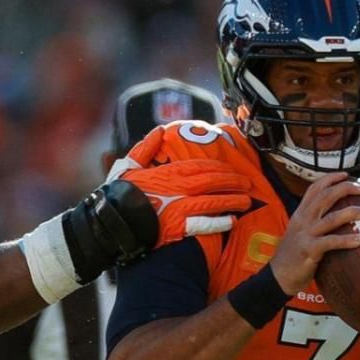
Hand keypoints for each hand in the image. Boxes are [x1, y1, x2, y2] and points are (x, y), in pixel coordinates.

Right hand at [108, 157, 254, 244]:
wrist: (112, 225)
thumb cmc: (118, 196)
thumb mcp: (127, 167)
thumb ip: (144, 148)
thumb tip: (159, 131)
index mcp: (168, 172)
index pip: (201, 166)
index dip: (219, 167)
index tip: (231, 169)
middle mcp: (179, 188)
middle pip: (212, 181)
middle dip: (232, 182)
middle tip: (246, 184)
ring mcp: (180, 208)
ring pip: (213, 201)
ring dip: (232, 201)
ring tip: (245, 202)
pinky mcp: (178, 228)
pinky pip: (205, 224)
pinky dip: (219, 222)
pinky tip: (231, 222)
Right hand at [267, 171, 359, 295]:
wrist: (278, 275)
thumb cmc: (293, 255)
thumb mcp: (299, 231)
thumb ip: (313, 221)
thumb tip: (334, 214)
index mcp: (301, 213)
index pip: (315, 188)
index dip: (331, 178)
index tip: (347, 174)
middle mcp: (303, 220)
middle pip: (325, 196)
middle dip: (345, 188)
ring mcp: (306, 234)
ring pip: (331, 218)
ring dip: (351, 212)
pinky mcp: (309, 250)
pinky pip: (331, 242)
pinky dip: (346, 240)